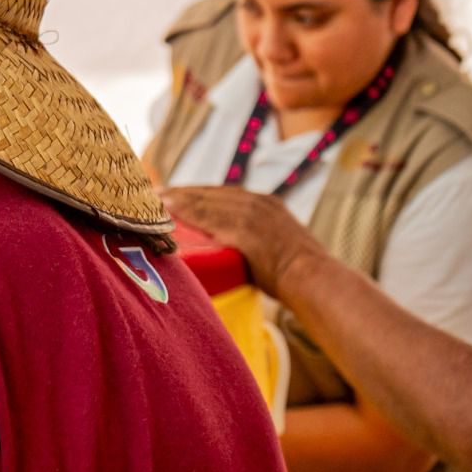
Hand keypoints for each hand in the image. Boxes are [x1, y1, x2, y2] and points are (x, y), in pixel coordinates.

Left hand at [161, 185, 327, 301]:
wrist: (316, 279)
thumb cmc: (300, 272)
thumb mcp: (281, 245)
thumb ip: (262, 242)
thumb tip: (246, 255)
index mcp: (267, 203)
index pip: (224, 193)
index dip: (198, 192)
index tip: (175, 193)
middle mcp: (258, 203)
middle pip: (211, 192)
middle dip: (182, 192)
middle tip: (155, 193)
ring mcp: (252, 215)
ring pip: (207, 201)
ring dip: (179, 199)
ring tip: (155, 200)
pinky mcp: (246, 230)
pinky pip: (210, 217)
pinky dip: (188, 212)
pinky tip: (170, 212)